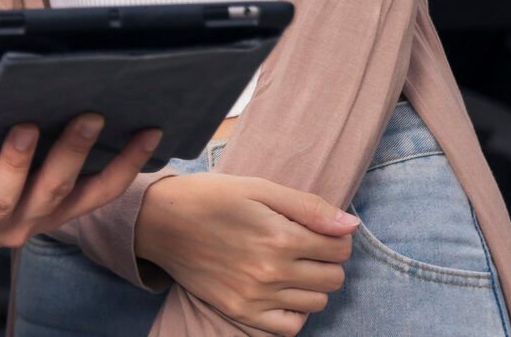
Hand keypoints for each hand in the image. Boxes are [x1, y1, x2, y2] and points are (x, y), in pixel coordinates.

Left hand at [0, 115, 162, 248]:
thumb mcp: (24, 179)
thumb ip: (50, 154)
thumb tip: (79, 99)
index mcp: (50, 210)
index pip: (99, 191)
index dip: (127, 165)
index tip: (152, 130)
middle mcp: (24, 222)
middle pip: (55, 189)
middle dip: (73, 153)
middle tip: (89, 116)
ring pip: (4, 196)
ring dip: (16, 161)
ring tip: (24, 127)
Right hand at [134, 173, 357, 335]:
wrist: (160, 222)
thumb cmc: (209, 197)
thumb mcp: (258, 187)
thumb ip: (307, 206)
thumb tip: (350, 224)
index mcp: (280, 236)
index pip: (340, 247)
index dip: (336, 235)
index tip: (318, 228)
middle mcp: (272, 271)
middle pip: (333, 277)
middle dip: (328, 259)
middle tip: (306, 245)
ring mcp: (256, 296)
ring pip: (317, 302)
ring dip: (313, 284)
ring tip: (292, 264)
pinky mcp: (241, 311)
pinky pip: (290, 326)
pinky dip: (295, 311)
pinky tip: (283, 291)